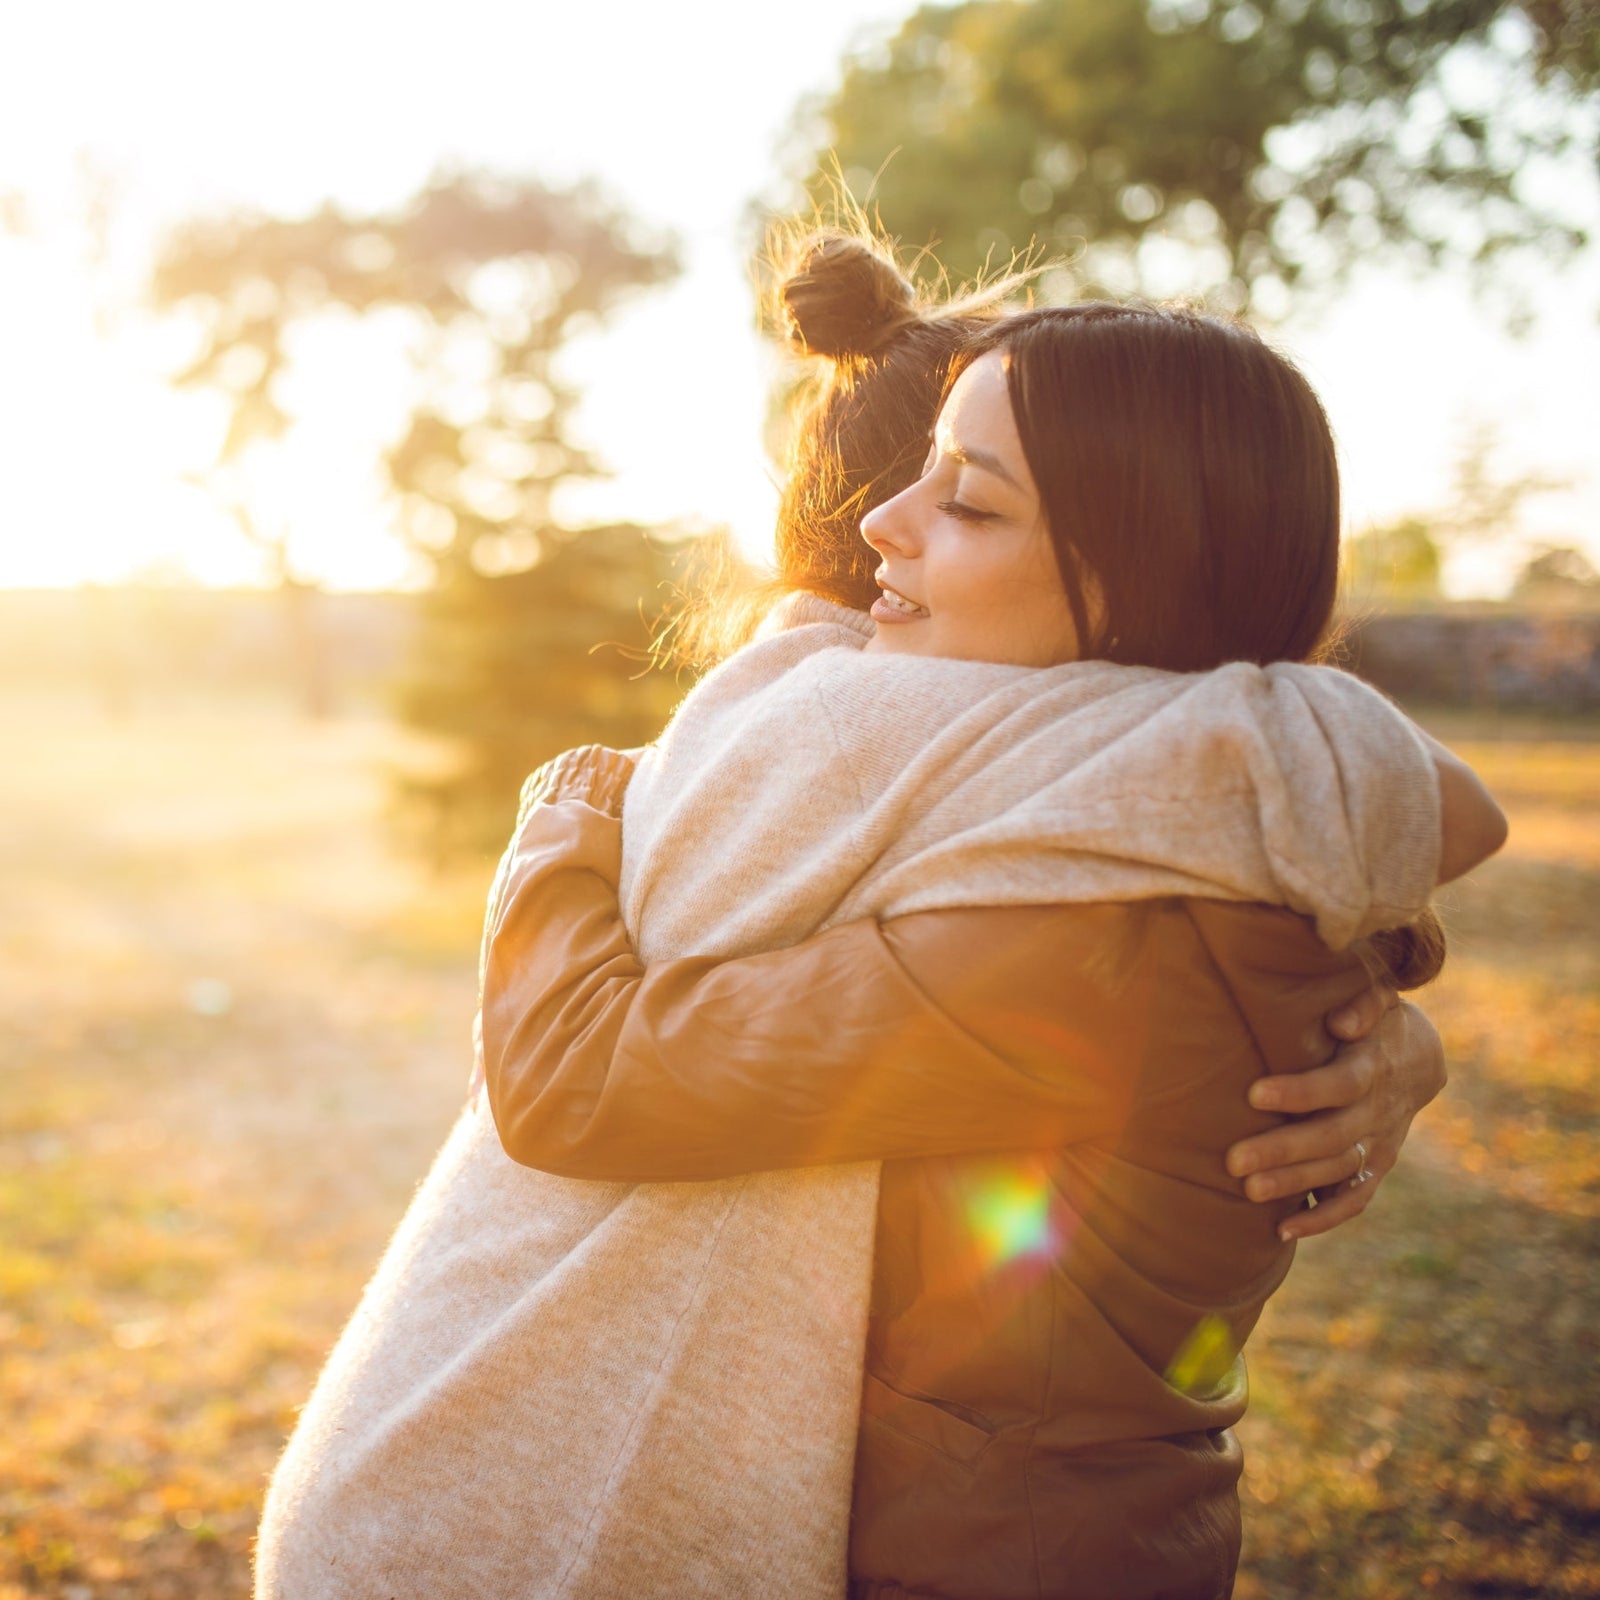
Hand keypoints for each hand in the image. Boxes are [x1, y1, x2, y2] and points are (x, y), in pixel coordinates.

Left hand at [1225, 988, 1446, 1240]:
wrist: (1419, 1058)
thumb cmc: (1376, 1019)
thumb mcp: (1378, 999)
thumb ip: (1364, 1003)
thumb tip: (1342, 1021)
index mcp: (1373, 1068)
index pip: (1339, 1084)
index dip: (1300, 1093)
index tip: (1254, 1094)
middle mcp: (1378, 1112)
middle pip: (1332, 1137)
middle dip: (1283, 1151)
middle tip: (1234, 1161)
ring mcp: (1379, 1145)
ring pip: (1337, 1172)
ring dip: (1294, 1184)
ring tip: (1247, 1192)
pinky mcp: (1375, 1166)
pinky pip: (1353, 1200)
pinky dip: (1321, 1219)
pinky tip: (1281, 1230)